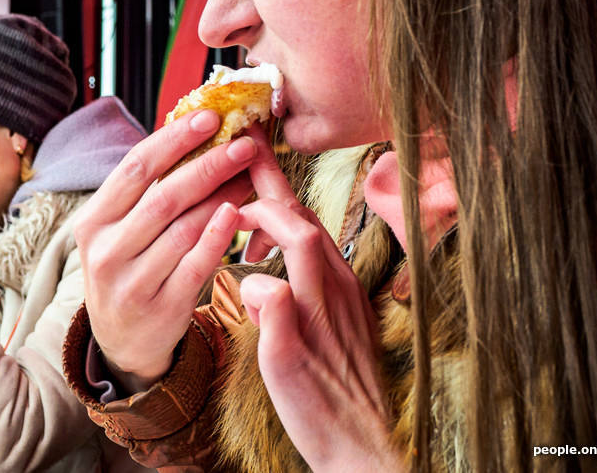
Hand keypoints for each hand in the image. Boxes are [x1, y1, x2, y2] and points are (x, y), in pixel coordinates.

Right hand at [74, 109, 257, 392]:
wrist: (119, 341)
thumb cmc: (127, 268)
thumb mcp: (118, 230)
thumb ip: (145, 190)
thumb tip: (190, 131)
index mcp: (92, 221)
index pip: (135, 169)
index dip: (174, 139)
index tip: (210, 117)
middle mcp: (105, 251)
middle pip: (163, 197)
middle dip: (208, 165)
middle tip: (244, 144)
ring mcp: (131, 283)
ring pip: (183, 229)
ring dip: (222, 197)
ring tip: (250, 175)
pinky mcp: (160, 309)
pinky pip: (194, 266)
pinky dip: (218, 237)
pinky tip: (237, 214)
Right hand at [228, 134, 399, 471]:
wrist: (362, 443)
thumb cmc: (318, 409)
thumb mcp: (282, 366)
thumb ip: (274, 314)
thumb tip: (255, 277)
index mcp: (320, 296)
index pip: (294, 229)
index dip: (264, 203)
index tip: (235, 192)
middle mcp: (339, 287)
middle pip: (306, 220)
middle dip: (275, 185)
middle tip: (250, 153)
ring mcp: (347, 296)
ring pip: (315, 235)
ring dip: (282, 213)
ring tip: (252, 205)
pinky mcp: (349, 309)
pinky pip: (320, 258)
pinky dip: (294, 241)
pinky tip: (277, 255)